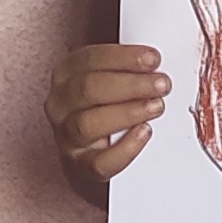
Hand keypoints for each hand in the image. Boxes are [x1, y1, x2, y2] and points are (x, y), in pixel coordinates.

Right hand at [48, 42, 167, 183]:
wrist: (95, 149)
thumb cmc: (104, 106)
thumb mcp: (110, 78)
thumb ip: (127, 67)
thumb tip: (154, 60)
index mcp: (65, 75)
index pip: (89, 60)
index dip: (123, 58)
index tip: (152, 59)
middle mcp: (60, 104)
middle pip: (89, 89)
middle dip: (130, 84)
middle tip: (161, 84)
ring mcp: (67, 136)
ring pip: (89, 123)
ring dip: (128, 112)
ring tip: (155, 107)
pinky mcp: (81, 164)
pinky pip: (100, 161)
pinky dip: (125, 148)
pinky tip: (144, 132)